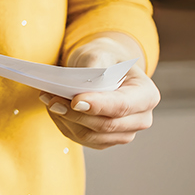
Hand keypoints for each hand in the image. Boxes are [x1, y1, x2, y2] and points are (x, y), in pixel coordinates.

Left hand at [42, 36, 158, 149]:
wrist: (104, 68)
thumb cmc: (105, 59)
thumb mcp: (100, 54)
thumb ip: (93, 68)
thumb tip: (77, 88)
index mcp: (147, 95)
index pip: (123, 106)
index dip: (99, 105)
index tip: (75, 100)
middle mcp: (141, 119)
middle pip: (106, 125)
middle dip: (75, 113)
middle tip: (51, 99)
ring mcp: (125, 133)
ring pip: (91, 136)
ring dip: (66, 120)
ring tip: (48, 100)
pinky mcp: (106, 141)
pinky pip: (82, 139)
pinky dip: (65, 125)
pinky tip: (54, 110)